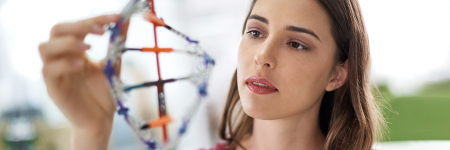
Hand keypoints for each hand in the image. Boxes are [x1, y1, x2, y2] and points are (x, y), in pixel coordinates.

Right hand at [39, 14, 128, 149]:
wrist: (101, 120)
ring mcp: (55, 73)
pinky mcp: (53, 88)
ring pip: (45, 47)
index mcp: (74, 49)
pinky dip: (65, 64)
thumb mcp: (113, 65)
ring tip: (89, 47)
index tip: (115, 17)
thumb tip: (126, 21)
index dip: (95, 18)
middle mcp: (61, 57)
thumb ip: (117, 44)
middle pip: (57, 30)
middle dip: (79, 25)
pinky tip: (82, 65)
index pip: (77, 25)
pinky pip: (49, 70)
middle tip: (102, 31)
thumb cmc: (104, 93)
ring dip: (67, 43)